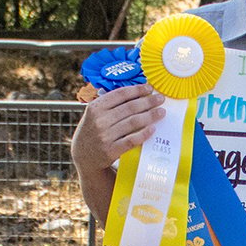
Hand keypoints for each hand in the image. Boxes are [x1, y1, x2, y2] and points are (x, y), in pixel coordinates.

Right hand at [71, 83, 164, 218]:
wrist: (84, 157)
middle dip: (148, 102)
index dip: (137, 90)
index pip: (120, 94)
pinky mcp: (110, 151)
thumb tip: (136, 93)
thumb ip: (109, 104)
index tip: (149, 88)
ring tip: (161, 112)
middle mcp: (99, 120)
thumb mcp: (94, 115)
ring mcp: (105, 136)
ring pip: (133, 122)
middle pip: (130, 107)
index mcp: (95, 107)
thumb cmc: (93, 132)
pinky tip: (153, 129)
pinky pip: (131, 140)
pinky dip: (143, 134)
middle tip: (161, 99)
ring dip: (150, 116)